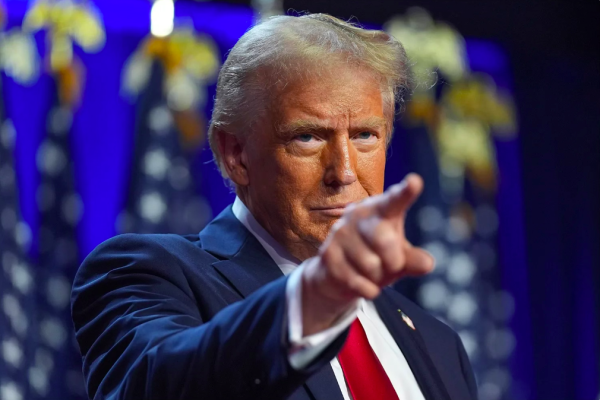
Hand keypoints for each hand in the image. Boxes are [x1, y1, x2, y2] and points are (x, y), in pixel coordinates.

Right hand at [301, 173, 434, 335]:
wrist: (336, 275)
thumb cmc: (376, 258)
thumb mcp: (399, 258)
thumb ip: (414, 259)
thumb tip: (427, 263)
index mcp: (381, 209)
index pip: (395, 200)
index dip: (405, 192)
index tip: (414, 182)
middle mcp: (358, 215)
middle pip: (385, 240)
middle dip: (394, 261)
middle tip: (391, 265)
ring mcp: (340, 233)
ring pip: (371, 265)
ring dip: (377, 277)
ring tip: (369, 271)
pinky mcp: (328, 254)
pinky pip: (358, 281)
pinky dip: (367, 289)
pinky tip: (361, 283)